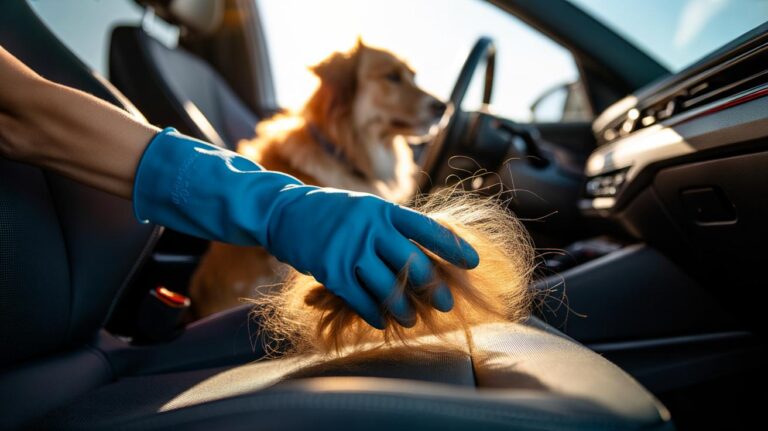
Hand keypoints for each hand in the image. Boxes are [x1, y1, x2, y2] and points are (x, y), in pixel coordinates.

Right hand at [264, 187, 478, 327]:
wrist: (282, 209)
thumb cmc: (332, 212)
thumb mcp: (365, 207)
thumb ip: (391, 226)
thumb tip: (428, 255)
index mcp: (383, 209)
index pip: (426, 228)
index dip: (452, 247)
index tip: (473, 262)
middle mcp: (369, 227)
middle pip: (412, 263)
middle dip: (432, 288)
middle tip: (444, 304)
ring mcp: (348, 248)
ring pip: (388, 287)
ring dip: (404, 308)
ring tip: (413, 319)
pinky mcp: (329, 270)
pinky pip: (360, 300)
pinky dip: (374, 314)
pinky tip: (382, 322)